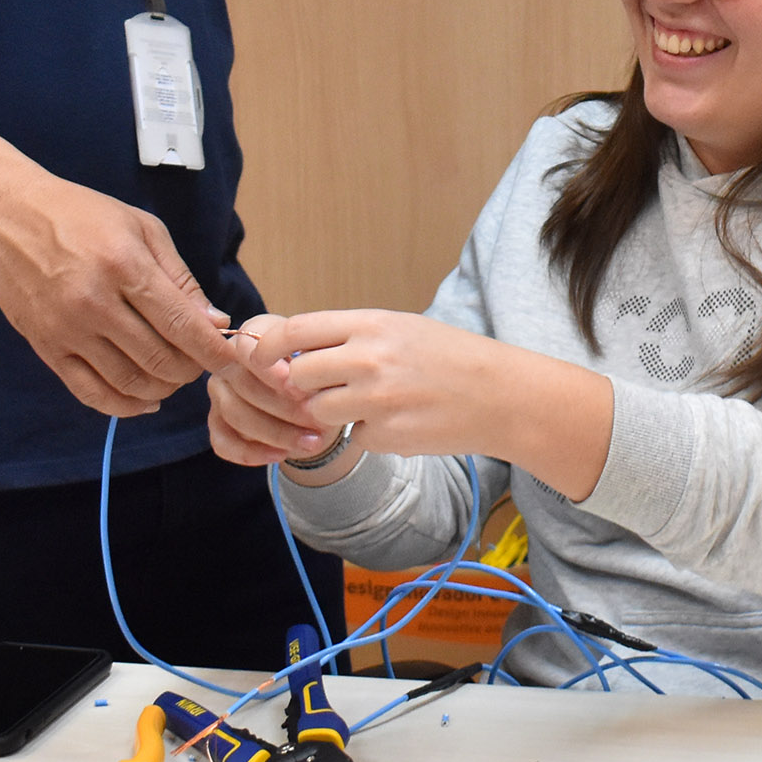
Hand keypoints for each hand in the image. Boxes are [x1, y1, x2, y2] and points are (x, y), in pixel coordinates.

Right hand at [0, 172, 234, 416]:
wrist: (8, 217)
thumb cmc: (82, 215)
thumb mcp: (142, 229)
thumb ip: (181, 279)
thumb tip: (215, 323)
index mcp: (124, 265)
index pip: (181, 324)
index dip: (213, 351)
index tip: (234, 362)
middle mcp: (94, 302)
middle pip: (159, 360)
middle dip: (191, 370)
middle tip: (201, 362)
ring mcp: (66, 329)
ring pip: (130, 383)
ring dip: (163, 388)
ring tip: (174, 374)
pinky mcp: (46, 348)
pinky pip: (91, 393)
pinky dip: (125, 405)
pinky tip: (145, 398)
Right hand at [206, 318, 333, 465]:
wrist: (319, 398)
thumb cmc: (320, 371)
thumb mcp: (323, 360)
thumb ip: (314, 363)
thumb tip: (315, 384)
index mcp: (254, 333)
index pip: (248, 347)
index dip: (272, 371)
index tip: (300, 390)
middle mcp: (229, 359)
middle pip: (244, 385)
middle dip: (284, 408)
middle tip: (317, 421)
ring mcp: (219, 391)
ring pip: (235, 414)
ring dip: (276, 433)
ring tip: (312, 442)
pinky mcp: (216, 422)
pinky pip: (223, 442)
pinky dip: (252, 453)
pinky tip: (281, 455)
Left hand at [271, 310, 522, 461]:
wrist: (501, 395)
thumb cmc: (450, 357)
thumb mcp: (400, 329)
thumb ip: (350, 338)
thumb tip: (294, 353)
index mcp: (371, 324)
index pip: (296, 331)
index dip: (268, 347)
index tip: (260, 358)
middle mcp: (369, 359)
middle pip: (297, 376)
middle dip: (302, 386)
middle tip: (325, 388)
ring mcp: (377, 400)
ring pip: (318, 412)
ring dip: (332, 413)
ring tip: (371, 404)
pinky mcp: (386, 436)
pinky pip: (354, 437)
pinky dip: (370, 434)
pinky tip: (401, 420)